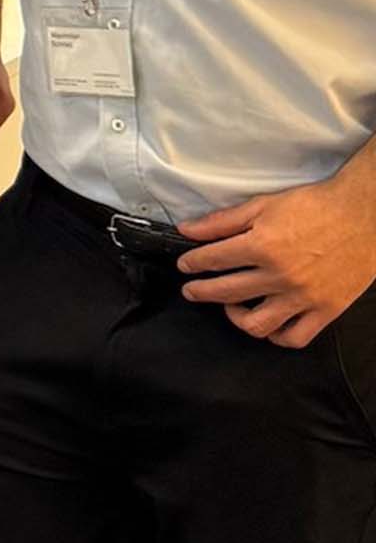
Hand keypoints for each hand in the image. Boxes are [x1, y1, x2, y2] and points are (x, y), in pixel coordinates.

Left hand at [179, 171, 375, 348]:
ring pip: (259, 324)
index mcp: (263, 246)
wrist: (361, 216)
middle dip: (201, 292)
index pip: (214, 259)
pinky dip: (276, 337)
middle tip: (190, 290)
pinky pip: (295, 337)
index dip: (193, 263)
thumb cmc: (313, 206)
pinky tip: (266, 326)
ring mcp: (304, 298)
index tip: (184, 265)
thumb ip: (222, 221)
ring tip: (228, 307)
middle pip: (228, 292)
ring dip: (235, 317)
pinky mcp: (326, 311)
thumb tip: (188, 230)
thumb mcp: (262, 205)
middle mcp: (281, 276)